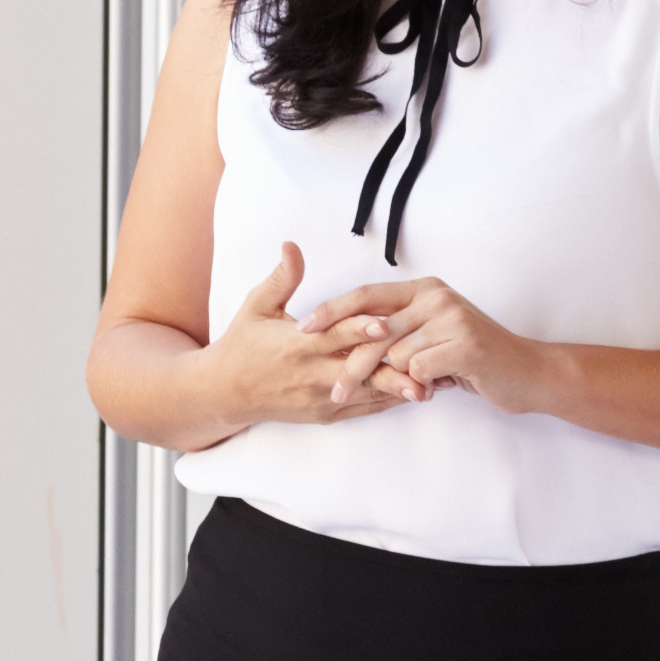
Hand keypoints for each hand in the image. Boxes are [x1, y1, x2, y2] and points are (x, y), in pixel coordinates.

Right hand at [204, 243, 406, 428]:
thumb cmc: (244, 344)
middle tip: (425, 367)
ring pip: (365, 394)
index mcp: (296, 345)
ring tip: (433, 384)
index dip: (360, 330)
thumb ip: (282, 278)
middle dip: (392, 370)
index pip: (333, 336)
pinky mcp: (325, 413)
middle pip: (358, 371)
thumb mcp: (257, 306)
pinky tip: (413, 394)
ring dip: (398, 390)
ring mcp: (319, 398)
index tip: (386, 323)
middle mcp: (310, 375)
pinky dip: (387, 402)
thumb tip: (291, 246)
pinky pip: (361, 409)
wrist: (226, 392)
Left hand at [325, 274, 543, 411]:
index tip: (304, 329)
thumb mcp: (435, 334)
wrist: (528, 372)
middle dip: (353, 366)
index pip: (366, 296)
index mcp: (424, 290)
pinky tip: (448, 383)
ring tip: (428, 384)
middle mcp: (435, 296)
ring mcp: (451, 317)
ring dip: (406, 379)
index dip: (332, 311)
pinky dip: (427, 385)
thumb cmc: (475, 358)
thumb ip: (401, 331)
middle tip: (335, 392)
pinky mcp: (463, 343)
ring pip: (396, 356)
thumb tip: (351, 341)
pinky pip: (419, 371)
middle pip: (373, 331)